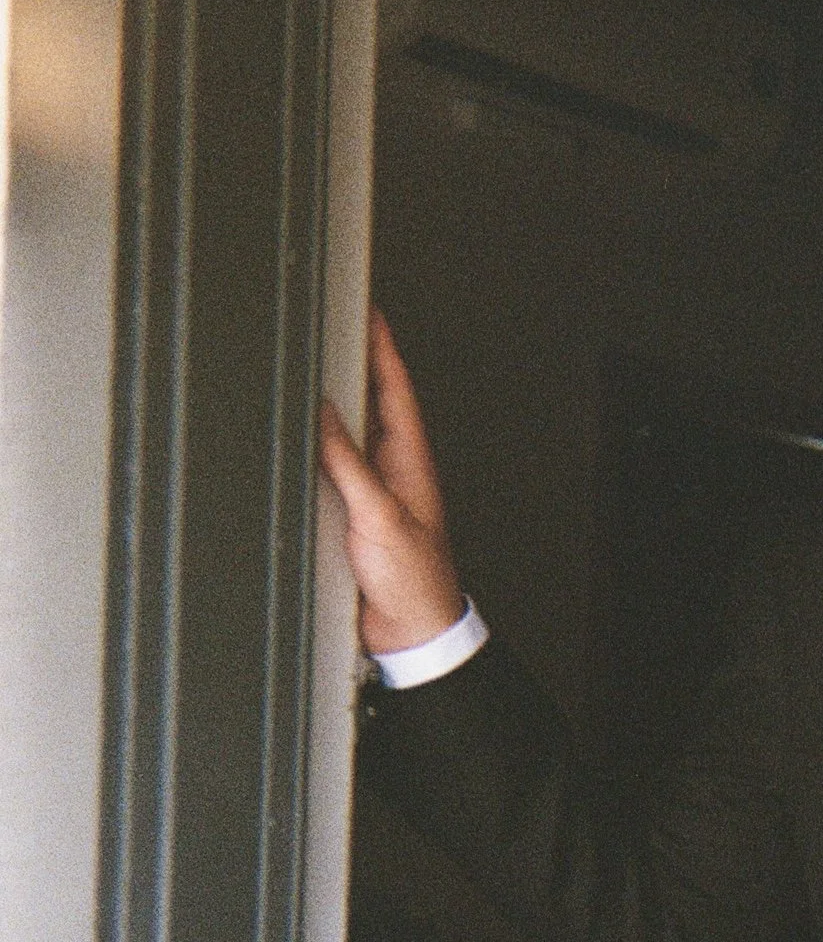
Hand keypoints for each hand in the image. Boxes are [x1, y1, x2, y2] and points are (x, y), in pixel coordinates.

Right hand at [319, 311, 465, 655]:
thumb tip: (324, 414)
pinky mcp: (351, 515)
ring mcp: (371, 491)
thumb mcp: (379, 515)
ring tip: (300, 369)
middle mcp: (391, 470)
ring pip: (343, 436)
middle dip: (348, 365)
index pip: (394, 389)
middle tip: (325, 325)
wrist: (409, 632)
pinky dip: (311, 450)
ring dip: (325, 408)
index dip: (381, 348)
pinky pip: (328, 471)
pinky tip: (290, 438)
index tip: (367, 310)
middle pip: (366, 405)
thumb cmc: (413, 579)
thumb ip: (350, 465)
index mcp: (410, 461)